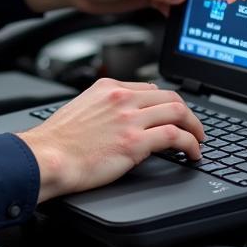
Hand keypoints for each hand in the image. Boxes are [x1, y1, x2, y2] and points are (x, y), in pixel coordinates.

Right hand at [16, 78, 203, 200]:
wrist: (46, 157)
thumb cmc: (57, 141)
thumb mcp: (81, 109)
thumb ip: (104, 108)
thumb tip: (121, 120)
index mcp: (108, 88)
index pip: (150, 88)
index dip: (167, 104)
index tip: (173, 115)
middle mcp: (122, 99)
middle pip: (170, 97)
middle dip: (187, 113)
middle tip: (195, 128)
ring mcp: (129, 119)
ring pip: (178, 113)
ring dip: (195, 128)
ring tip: (199, 140)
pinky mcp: (135, 142)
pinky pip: (175, 136)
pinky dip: (191, 144)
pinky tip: (193, 153)